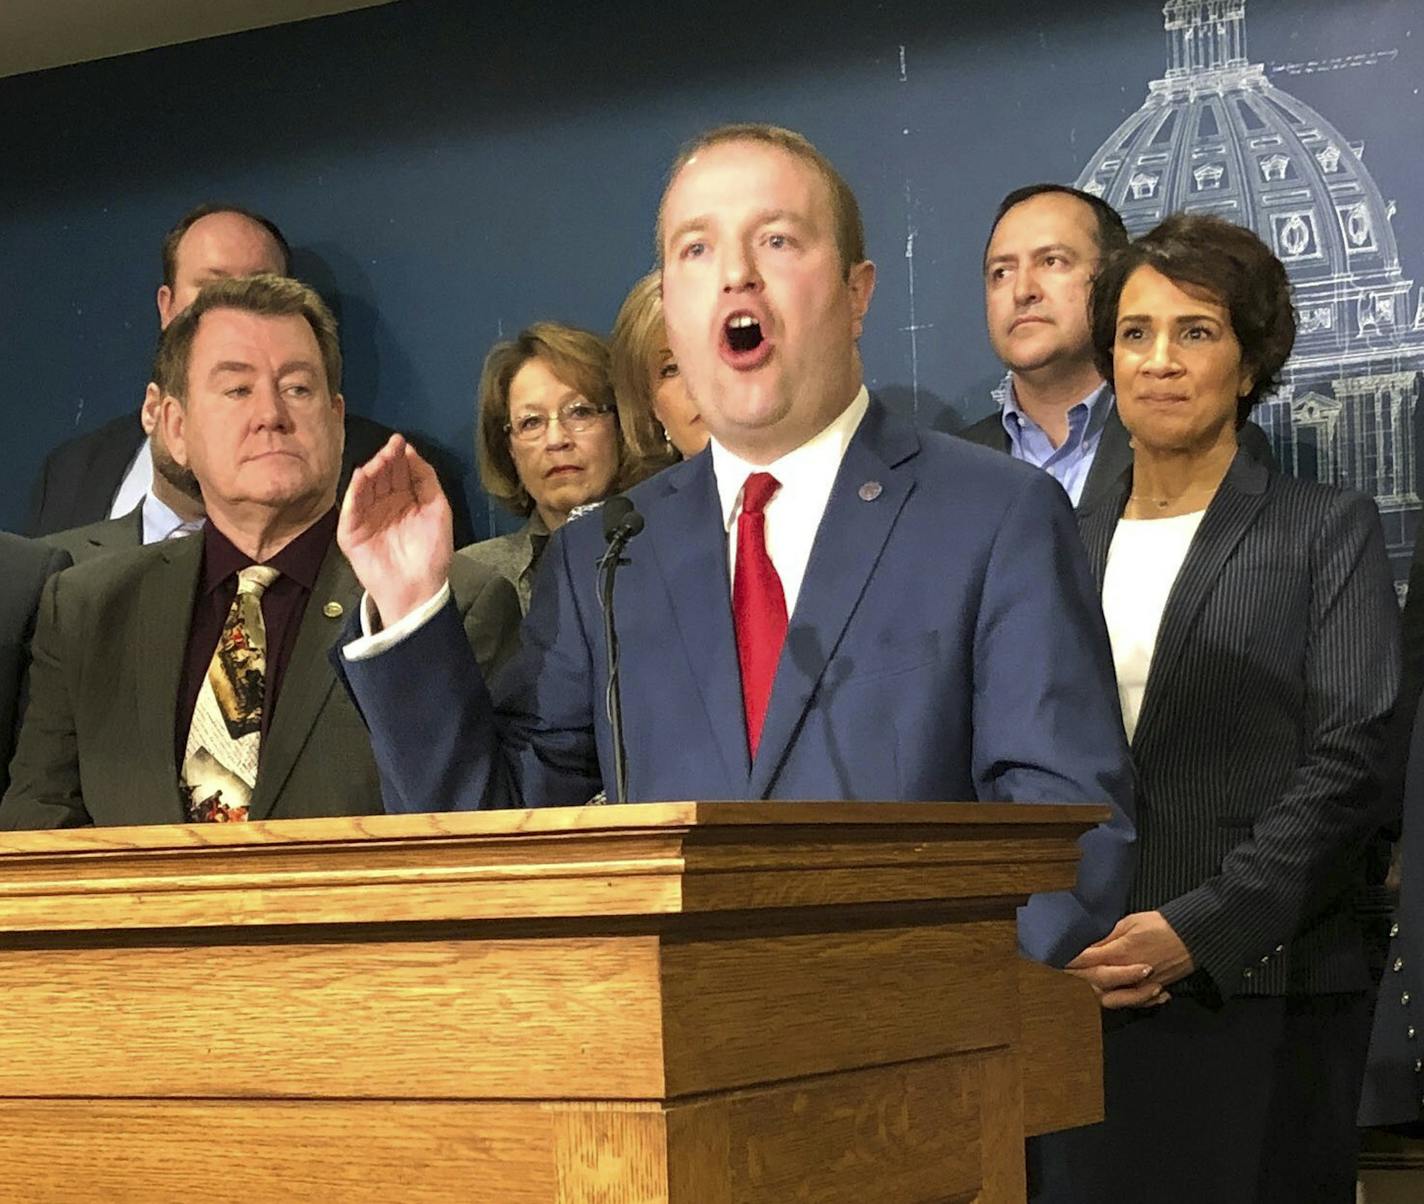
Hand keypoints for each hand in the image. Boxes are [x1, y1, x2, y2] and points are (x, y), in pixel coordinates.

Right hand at [338, 435, 452, 625]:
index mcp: (405, 500)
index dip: (400, 456)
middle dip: (385, 460)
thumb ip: (427, 480)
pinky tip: (361, 476)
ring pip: (365, 487)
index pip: (399, 472)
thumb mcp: (438, 510)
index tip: (401, 441)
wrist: (418, 588)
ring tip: (379, 460)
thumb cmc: (432, 553)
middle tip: (390, 447)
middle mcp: (384, 505)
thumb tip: (412, 452)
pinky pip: (351, 507)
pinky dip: (354, 491)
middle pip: (381, 476)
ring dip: (371, 472)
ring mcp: (366, 517)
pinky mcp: (351, 531)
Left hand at [1066, 911, 1194, 1009]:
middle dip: (1079, 973)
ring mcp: (1140, 985)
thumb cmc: (1162, 925)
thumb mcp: (1129, 923)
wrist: (1194, 937)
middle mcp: (1128, 973)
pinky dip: (1126, 998)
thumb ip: (1106, 936)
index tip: (1055, 957)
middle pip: (1095, 981)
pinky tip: (1123, 987)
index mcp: (1120, 952)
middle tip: (1066, 967)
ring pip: (1112, 998)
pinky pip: (1133, 1002)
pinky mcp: (1153, 990)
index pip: (1086, 961)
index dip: (1068, 960)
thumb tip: (1086, 944)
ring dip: (1102, 989)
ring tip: (1096, 977)